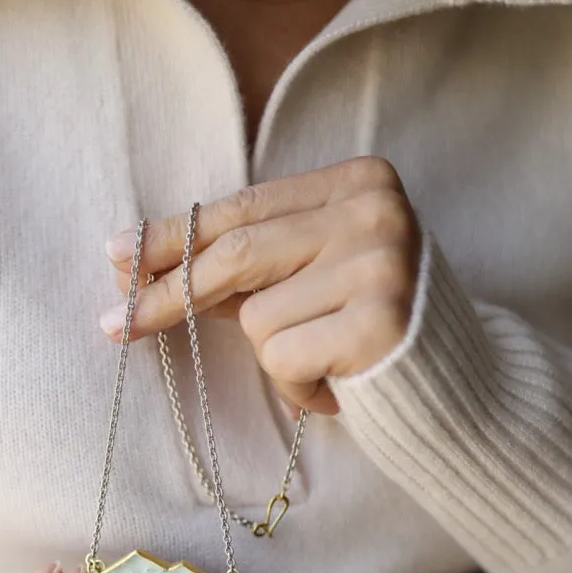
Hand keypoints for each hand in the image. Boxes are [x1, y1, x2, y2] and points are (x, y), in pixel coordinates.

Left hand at [101, 157, 421, 416]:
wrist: (458, 391)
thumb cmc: (371, 330)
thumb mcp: (314, 278)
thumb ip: (246, 266)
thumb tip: (134, 262)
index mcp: (358, 181)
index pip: (240, 208)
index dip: (171, 237)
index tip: (113, 257)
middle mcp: (373, 211)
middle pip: (235, 253)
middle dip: (166, 293)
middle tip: (115, 324)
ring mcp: (379, 264)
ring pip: (257, 319)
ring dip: (275, 357)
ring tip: (324, 363)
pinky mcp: (379, 323)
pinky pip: (284, 359)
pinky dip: (296, 386)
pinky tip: (337, 386)